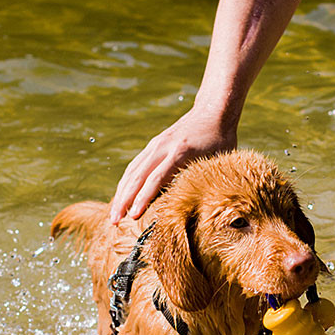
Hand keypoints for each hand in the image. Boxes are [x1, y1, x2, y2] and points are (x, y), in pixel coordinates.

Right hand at [109, 109, 236, 222]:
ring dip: (120, 194)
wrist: (212, 112)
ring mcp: (155, 145)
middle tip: (114, 222)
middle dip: (124, 201)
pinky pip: (135, 166)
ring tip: (114, 215)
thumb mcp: (219, 162)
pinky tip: (121, 198)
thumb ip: (208, 182)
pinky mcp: (153, 145)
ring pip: (132, 172)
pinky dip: (126, 183)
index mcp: (180, 152)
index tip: (133, 216)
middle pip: (137, 177)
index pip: (156, 179)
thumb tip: (204, 211)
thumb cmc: (221, 142)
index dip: (143, 199)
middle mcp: (163, 147)